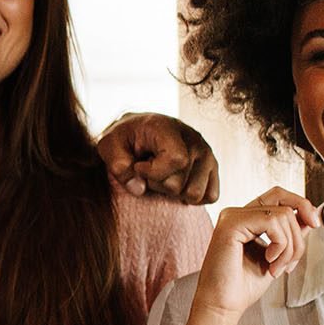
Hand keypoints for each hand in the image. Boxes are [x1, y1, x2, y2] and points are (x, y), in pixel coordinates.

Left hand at [101, 112, 221, 205]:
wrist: (140, 130)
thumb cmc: (124, 138)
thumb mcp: (109, 146)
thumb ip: (118, 165)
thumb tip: (139, 189)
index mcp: (169, 128)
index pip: (177, 160)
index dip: (153, 172)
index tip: (139, 166)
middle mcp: (194, 139)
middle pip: (180, 184)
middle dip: (158, 184)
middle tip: (149, 169)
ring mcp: (207, 154)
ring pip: (195, 194)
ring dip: (174, 192)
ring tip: (163, 174)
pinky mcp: (213, 168)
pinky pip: (210, 196)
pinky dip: (191, 196)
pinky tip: (177, 181)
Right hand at [191, 189, 321, 322]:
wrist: (222, 306)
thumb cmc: (243, 286)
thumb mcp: (277, 257)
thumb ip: (289, 236)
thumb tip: (309, 219)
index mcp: (245, 219)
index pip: (278, 196)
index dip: (301, 204)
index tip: (315, 225)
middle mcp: (237, 214)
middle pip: (283, 201)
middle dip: (299, 232)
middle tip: (291, 263)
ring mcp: (232, 217)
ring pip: (283, 215)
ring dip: (289, 247)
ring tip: (277, 268)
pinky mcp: (231, 224)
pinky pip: (272, 222)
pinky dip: (280, 245)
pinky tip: (269, 262)